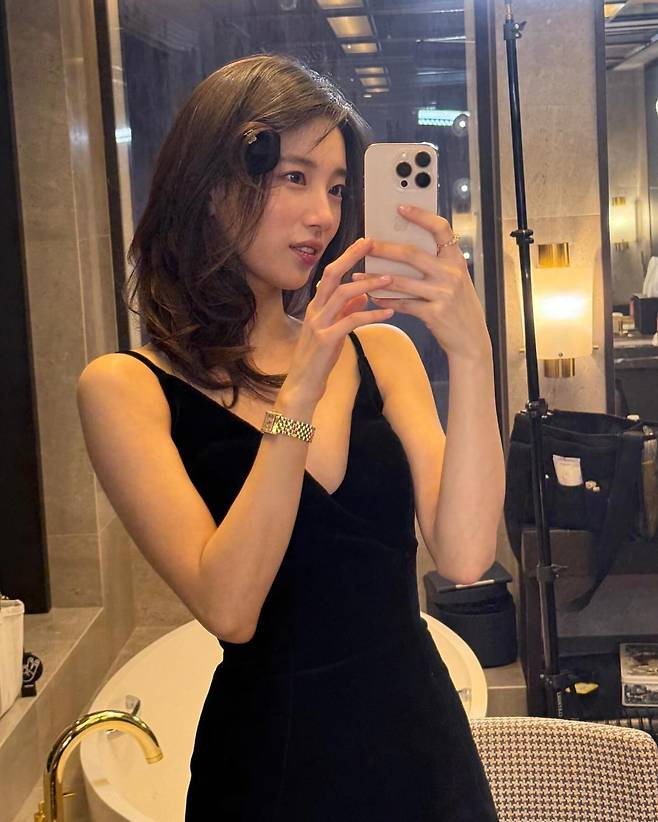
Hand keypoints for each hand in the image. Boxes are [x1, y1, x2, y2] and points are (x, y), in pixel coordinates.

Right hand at [283, 237, 393, 404]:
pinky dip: (371, 314)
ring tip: (389, 278)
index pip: (331, 274)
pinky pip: (351, 321)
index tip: (364, 242)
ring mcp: (318, 324)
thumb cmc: (319, 358)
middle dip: (352, 257)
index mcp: (316, 306)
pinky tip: (389, 312)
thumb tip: (364, 295)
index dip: (347, 257)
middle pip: (332, 276)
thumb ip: (346, 311)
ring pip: (342, 295)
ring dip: (368, 284)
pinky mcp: (326, 340)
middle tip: (373, 244)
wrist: (303, 384)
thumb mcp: (334, 330)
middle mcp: (315, 310)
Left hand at [365, 205, 491, 363]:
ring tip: (357, 276)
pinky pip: (402, 304)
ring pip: (401, 281)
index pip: (441, 229)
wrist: (471, 340)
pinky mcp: (433, 314)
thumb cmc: (459, 307)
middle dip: (384, 248)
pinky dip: (385, 300)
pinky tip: (372, 297)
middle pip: (411, 254)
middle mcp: (451, 274)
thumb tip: (401, 250)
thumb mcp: (455, 280)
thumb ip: (436, 265)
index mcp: (456, 260)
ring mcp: (443, 294)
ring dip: (375, 278)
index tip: (400, 208)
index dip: (421, 216)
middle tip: (365, 244)